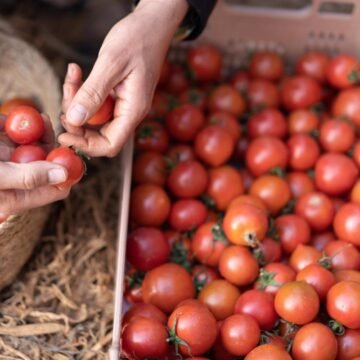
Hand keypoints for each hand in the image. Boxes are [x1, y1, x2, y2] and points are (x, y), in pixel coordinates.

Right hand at [0, 114, 69, 217]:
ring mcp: (10, 159)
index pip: (54, 191)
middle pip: (50, 166)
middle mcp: (17, 179)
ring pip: (39, 147)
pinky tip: (38, 118)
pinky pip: (23, 133)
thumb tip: (64, 177)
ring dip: (46, 134)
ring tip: (48, 121)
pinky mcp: (2, 141)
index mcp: (16, 197)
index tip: (76, 157)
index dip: (69, 175)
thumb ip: (28, 178)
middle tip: (64, 135)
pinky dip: (30, 124)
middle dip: (57, 150)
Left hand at [58, 0, 187, 156]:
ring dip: (77, 102)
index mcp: (133, 111)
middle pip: (99, 134)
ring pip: (94, 118)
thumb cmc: (138, 39)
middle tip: (66, 97)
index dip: (86, 146)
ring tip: (73, 76)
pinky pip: (96, 103)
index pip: (110, 145)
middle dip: (77, 121)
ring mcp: (124, 105)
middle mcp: (130, 112)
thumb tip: (75, 120)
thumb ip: (93, 93)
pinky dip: (82, 91)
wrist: (152, 24)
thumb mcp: (111, 64)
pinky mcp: (118, 96)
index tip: (64, 134)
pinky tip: (77, 73)